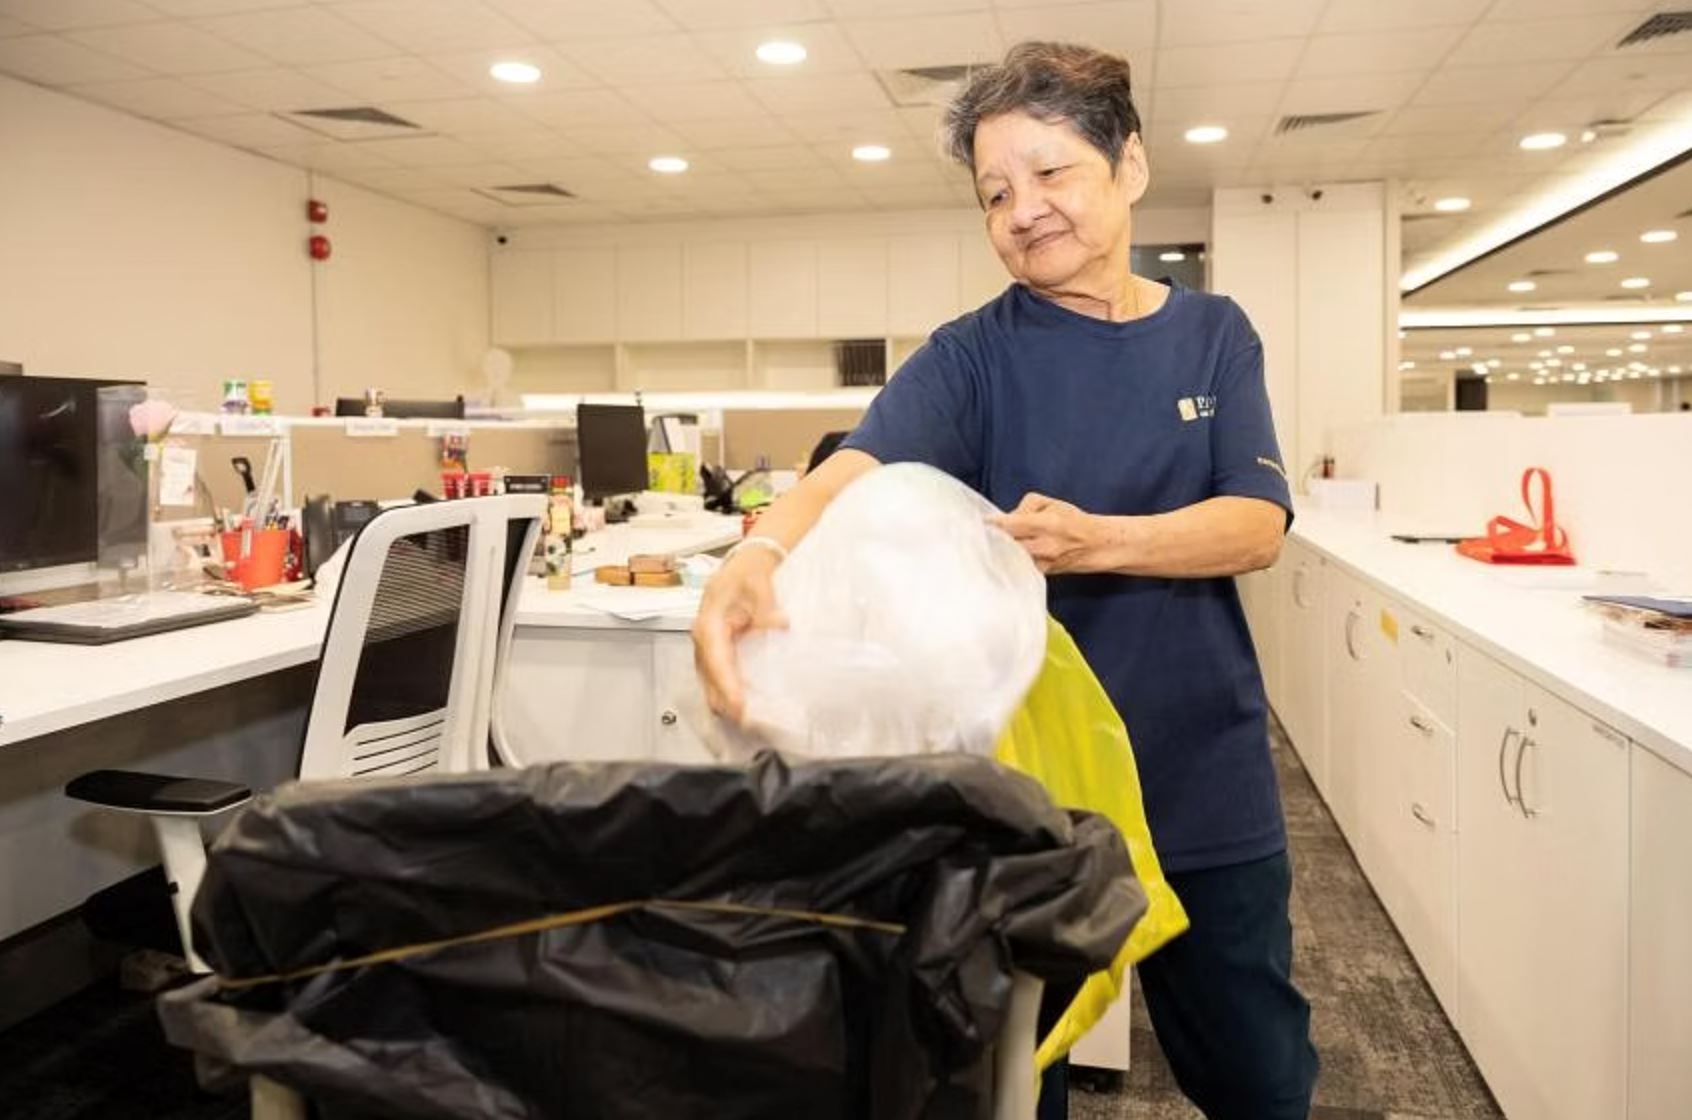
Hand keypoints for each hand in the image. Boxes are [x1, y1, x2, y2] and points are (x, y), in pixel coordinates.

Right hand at [692, 548, 787, 722]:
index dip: (727, 687)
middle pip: (710, 680)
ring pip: (711, 683)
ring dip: (727, 702)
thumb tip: (778, 624)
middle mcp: (703, 640)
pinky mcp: (717, 652)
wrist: (745, 564)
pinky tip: (743, 707)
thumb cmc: (748, 573)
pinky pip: (719, 677)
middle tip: (749, 723)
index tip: (739, 706)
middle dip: (727, 703)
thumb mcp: (759, 584)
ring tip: (748, 722)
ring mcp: (707, 648)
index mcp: (709, 624)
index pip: (717, 663)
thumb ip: (767, 607)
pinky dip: (729, 693)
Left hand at [993, 493, 1106, 573]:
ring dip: (1000, 552)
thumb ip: (1026, 506)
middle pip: (1007, 545)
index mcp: (1047, 524)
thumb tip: (1006, 518)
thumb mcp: (1053, 503)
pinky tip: (1004, 556)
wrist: (1096, 546)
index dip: (993, 524)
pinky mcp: (1041, 575)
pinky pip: (1018, 568)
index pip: (1011, 525)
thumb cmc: (1073, 521)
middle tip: (982, 534)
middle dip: (993, 539)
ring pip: (1010, 559)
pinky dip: (1009, 561)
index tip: (980, 522)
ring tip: (992, 545)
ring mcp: (1043, 564)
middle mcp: (1044, 546)